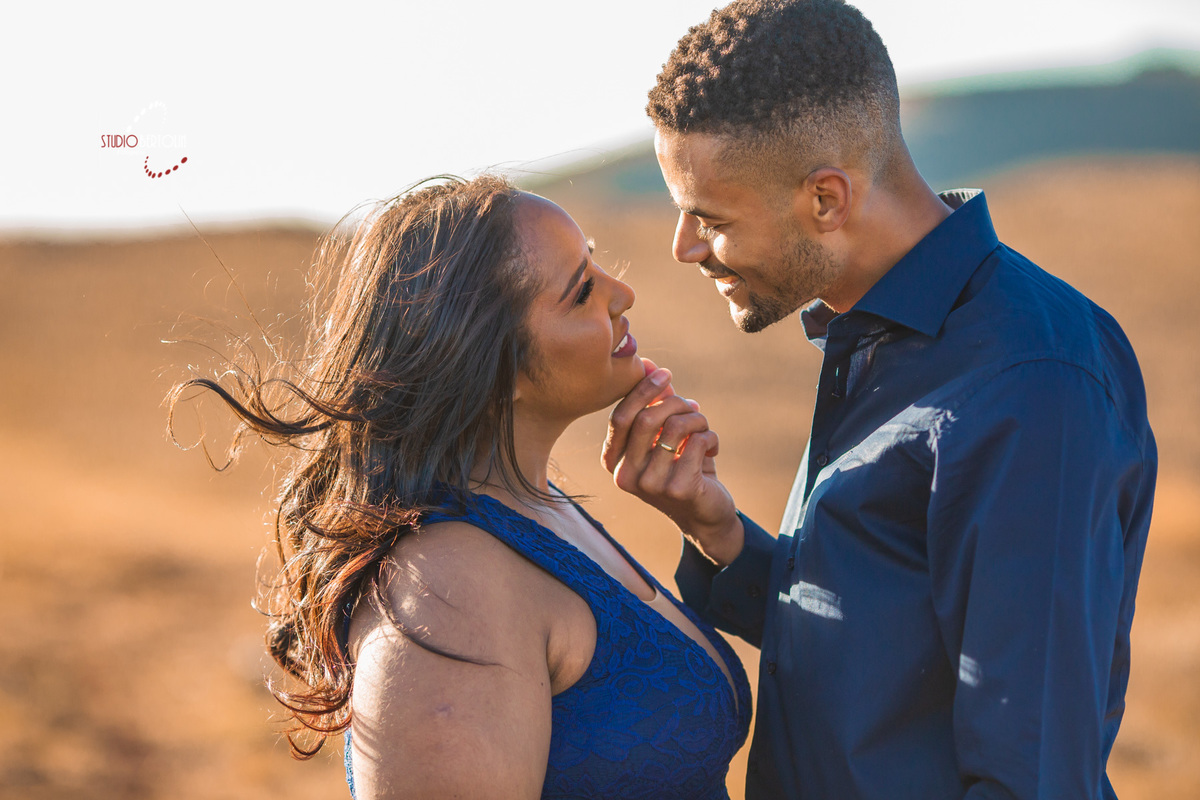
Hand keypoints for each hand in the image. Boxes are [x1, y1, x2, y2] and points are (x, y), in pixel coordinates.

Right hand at [602, 358, 743, 565]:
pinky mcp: (678, 490)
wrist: (705, 515)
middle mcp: (625, 476)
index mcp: (614, 461)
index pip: (620, 417)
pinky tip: (712, 448)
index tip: (664, 373)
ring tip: (704, 428)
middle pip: (646, 419)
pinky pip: (697, 442)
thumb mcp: (665, 435)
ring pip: (675, 428)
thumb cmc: (682, 468)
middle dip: (675, 403)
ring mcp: (650, 486)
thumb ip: (655, 404)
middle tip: (692, 406)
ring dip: (697, 419)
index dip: (642, 390)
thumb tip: (647, 364)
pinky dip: (710, 437)